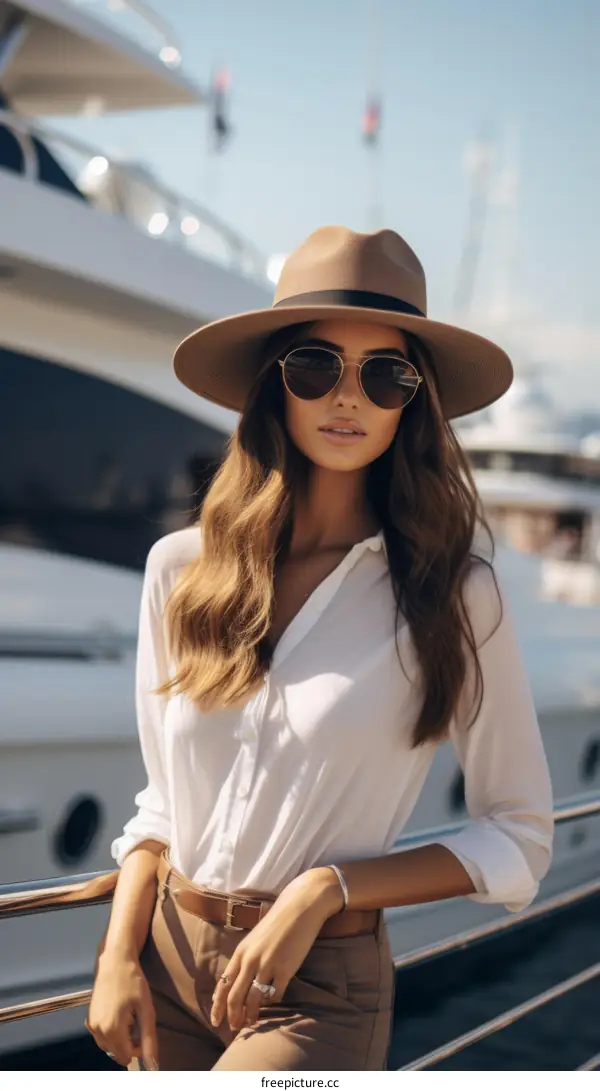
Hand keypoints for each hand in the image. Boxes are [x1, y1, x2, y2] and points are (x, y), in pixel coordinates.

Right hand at [85, 948, 158, 1068]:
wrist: (114, 961)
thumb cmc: (133, 982)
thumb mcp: (146, 1009)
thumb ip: (149, 1039)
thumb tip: (153, 1066)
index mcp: (112, 1030)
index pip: (127, 1056)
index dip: (139, 1048)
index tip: (144, 1029)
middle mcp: (98, 1031)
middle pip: (117, 1053)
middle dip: (129, 1043)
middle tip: (137, 1022)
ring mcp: (91, 1025)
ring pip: (108, 1047)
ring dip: (120, 1039)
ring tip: (129, 1018)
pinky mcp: (89, 1019)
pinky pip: (101, 1037)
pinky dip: (111, 1034)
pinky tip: (119, 1016)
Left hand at [210, 868, 342, 1033]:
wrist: (300, 907)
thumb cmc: (277, 922)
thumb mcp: (254, 938)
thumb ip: (246, 958)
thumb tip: (239, 981)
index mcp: (241, 952)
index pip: (223, 984)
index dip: (218, 1005)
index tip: (215, 1020)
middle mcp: (250, 960)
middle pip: (234, 996)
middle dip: (232, 1016)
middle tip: (234, 1028)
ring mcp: (268, 965)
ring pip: (253, 1000)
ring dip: (251, 1015)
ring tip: (251, 1023)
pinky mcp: (285, 969)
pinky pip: (275, 995)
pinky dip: (273, 1004)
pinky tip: (273, 1004)